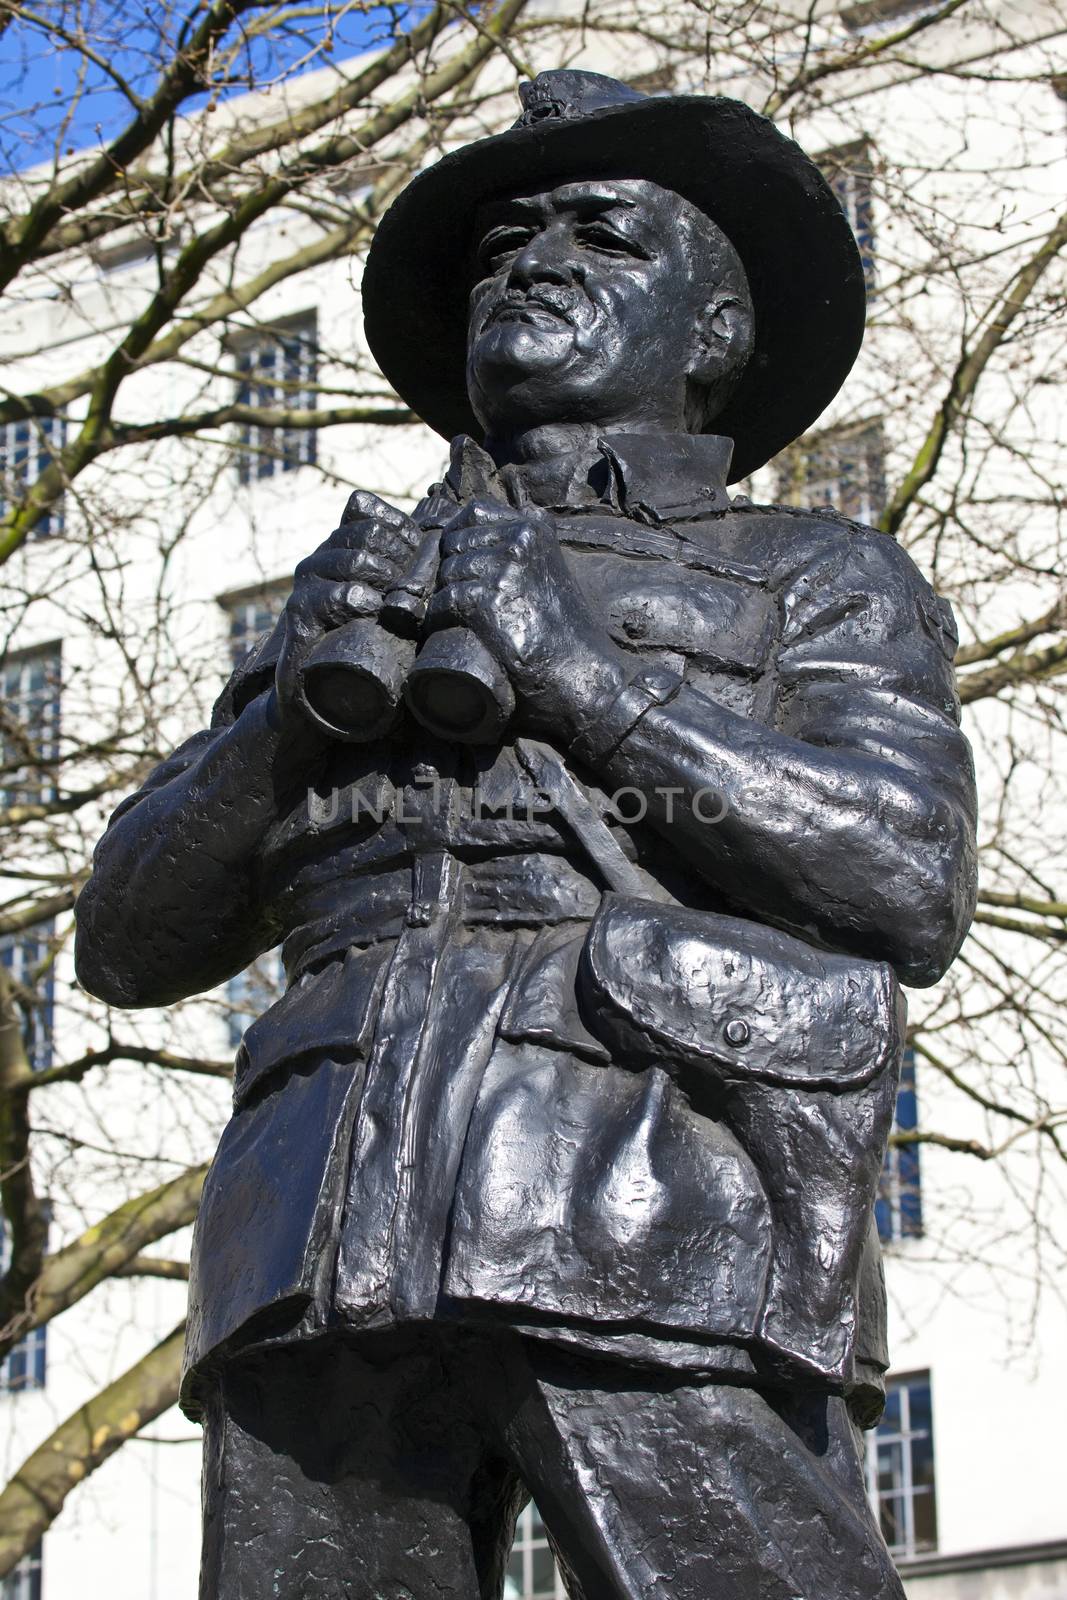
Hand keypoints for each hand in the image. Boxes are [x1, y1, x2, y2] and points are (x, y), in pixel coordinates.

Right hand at [276, 491, 419, 723]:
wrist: (316, 695)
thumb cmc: (360, 648)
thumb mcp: (385, 609)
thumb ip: (403, 580)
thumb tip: (440, 549)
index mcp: (340, 551)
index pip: (371, 517)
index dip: (404, 533)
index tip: (423, 556)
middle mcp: (319, 562)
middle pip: (367, 535)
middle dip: (401, 558)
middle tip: (414, 588)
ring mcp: (306, 588)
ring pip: (352, 560)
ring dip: (385, 578)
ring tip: (398, 603)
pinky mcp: (298, 618)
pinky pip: (329, 597)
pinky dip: (357, 600)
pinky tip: (373, 612)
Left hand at [428, 498, 626, 731]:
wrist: (578, 673)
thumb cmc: (566, 630)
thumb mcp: (555, 570)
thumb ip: (534, 545)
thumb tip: (512, 525)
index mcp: (534, 529)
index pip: (474, 512)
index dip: (458, 534)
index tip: (455, 557)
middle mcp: (518, 542)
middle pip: (455, 543)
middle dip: (449, 570)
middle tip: (455, 597)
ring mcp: (502, 570)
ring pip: (447, 574)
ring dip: (443, 597)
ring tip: (453, 617)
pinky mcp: (486, 602)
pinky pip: (444, 602)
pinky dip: (439, 618)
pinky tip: (446, 629)